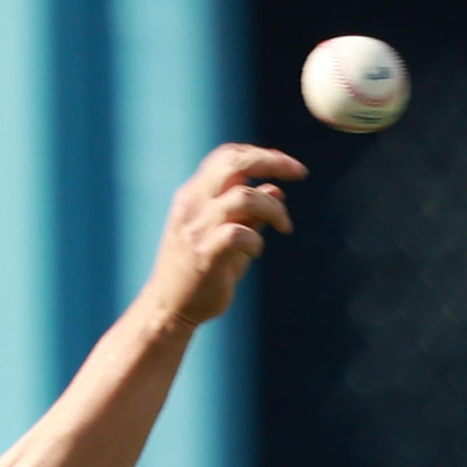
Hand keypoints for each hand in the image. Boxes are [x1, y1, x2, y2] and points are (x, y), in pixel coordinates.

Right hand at [142, 143, 301, 331]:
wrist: (167, 311)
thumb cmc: (197, 274)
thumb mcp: (225, 235)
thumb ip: (249, 213)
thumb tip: (277, 189)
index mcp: (193, 195)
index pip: (228, 156)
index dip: (263, 155)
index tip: (290, 167)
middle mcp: (191, 206)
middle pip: (234, 163)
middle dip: (272, 161)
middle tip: (299, 173)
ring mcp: (195, 229)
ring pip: (243, 196)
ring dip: (273, 207)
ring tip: (285, 225)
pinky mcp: (203, 255)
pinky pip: (239, 234)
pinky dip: (256, 240)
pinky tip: (255, 252)